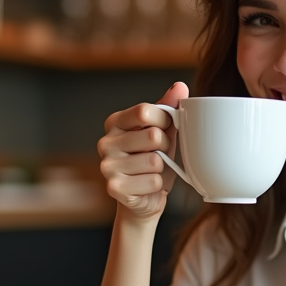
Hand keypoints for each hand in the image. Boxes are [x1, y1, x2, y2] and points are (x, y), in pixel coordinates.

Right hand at [98, 82, 188, 221]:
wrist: (144, 199)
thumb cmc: (153, 160)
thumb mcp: (163, 131)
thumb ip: (169, 108)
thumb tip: (180, 86)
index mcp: (115, 122)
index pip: (145, 111)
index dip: (164, 121)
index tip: (166, 130)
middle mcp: (105, 142)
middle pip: (152, 136)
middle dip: (164, 148)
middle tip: (158, 156)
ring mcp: (107, 165)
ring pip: (155, 161)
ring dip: (161, 169)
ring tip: (152, 172)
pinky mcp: (114, 187)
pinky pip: (153, 181)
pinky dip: (157, 185)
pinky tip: (147, 186)